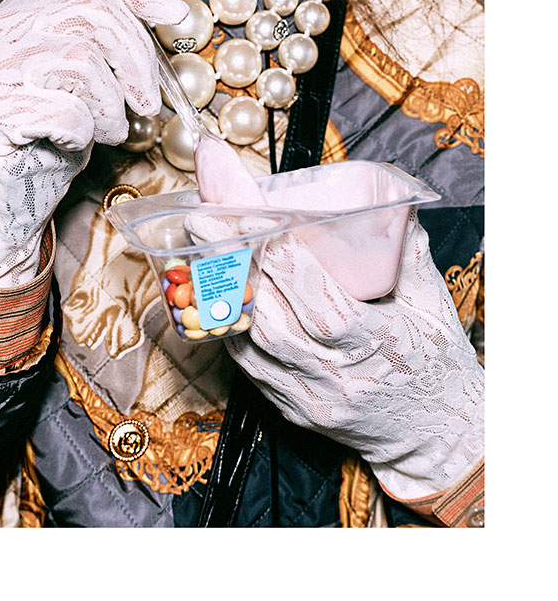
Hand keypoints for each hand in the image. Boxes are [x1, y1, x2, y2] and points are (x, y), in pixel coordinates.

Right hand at [0, 0, 186, 284]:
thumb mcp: (85, 68)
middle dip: (137, 54)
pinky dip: (88, 130)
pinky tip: (80, 143)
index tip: (174, 15)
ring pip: (80, 59)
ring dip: (113, 102)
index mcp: (15, 11)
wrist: (4, 204)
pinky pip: (64, 110)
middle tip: (148, 98)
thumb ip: (100, 12)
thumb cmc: (49, 134)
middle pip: (88, 7)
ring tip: (112, 127)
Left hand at [226, 210, 483, 499]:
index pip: (321, 306)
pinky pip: (246, 363)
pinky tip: (213, 287)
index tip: (252, 214)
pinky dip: (227, 320)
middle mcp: (336, 378)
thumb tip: (393, 195)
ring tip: (197, 241)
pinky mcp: (289, 407)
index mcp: (379, 347)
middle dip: (230, 263)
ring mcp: (307, 397)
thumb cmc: (437, 364)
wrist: (436, 438)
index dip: (283, 260)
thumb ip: (409, 248)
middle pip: (268, 320)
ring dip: (218, 289)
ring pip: (248, 341)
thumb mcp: (433, 304)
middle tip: (201, 216)